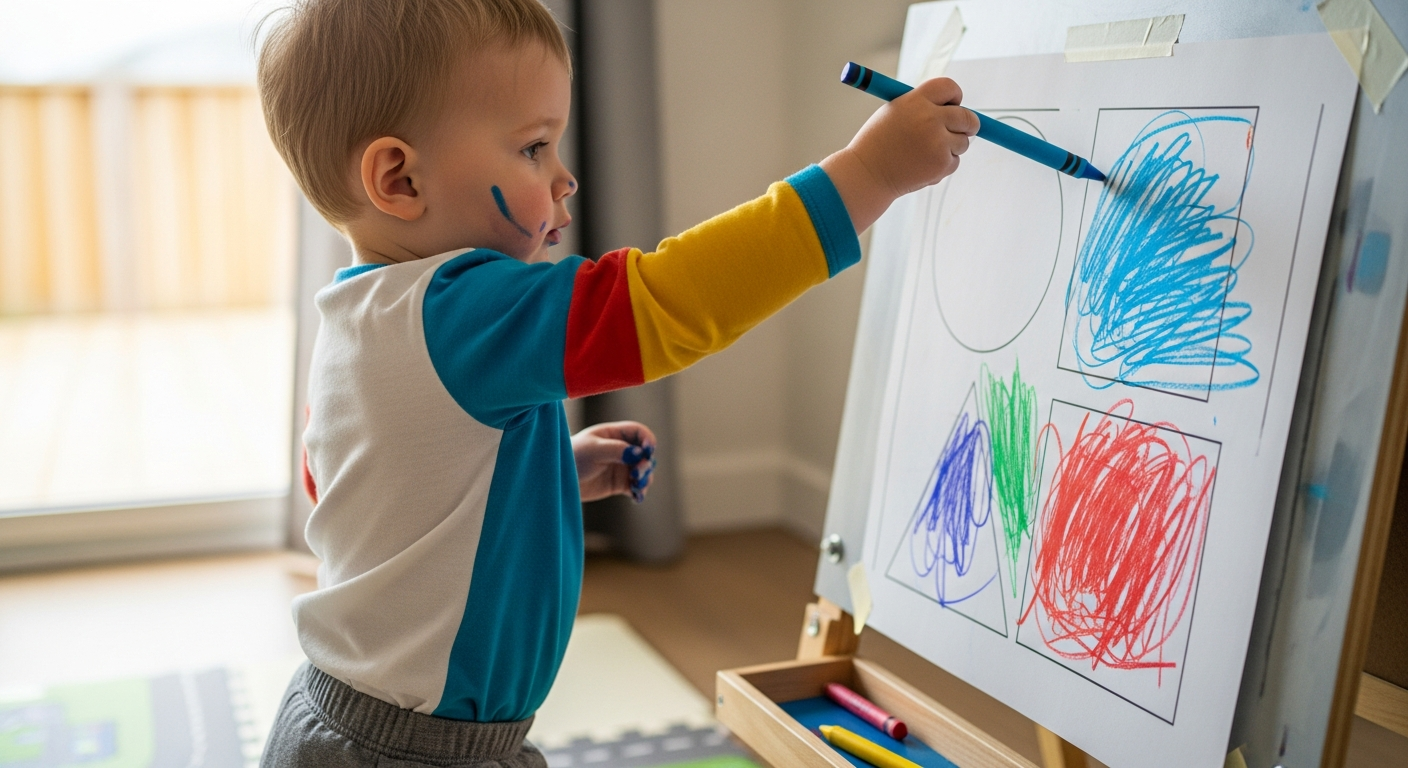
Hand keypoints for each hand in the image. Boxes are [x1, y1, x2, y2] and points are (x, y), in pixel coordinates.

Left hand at [572, 421, 657, 502]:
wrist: (557, 479)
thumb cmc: (573, 457)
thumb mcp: (594, 450)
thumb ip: (617, 450)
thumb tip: (640, 454)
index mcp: (614, 435)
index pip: (639, 433)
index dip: (648, 440)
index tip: (649, 451)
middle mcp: (621, 449)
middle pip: (645, 454)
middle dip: (646, 464)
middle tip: (637, 474)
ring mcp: (621, 467)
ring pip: (643, 472)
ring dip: (645, 479)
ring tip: (637, 488)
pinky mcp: (619, 484)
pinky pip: (635, 488)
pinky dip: (639, 492)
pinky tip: (637, 497)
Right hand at [820, 77, 979, 231]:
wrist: (866, 174)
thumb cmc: (877, 144)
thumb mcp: (894, 113)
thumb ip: (922, 107)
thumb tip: (954, 110)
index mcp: (915, 101)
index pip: (949, 87)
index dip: (955, 96)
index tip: (954, 104)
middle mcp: (929, 118)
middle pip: (967, 117)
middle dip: (969, 124)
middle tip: (964, 129)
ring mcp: (938, 142)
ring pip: (963, 142)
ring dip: (951, 147)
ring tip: (924, 153)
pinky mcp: (942, 163)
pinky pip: (954, 161)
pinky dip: (942, 165)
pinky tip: (920, 167)